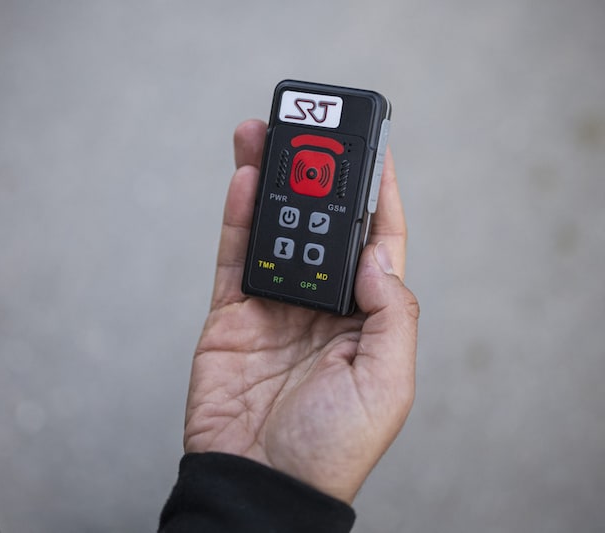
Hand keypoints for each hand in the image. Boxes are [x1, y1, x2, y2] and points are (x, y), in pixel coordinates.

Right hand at [183, 120, 418, 503]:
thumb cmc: (331, 448)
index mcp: (366, 320)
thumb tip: (373, 252)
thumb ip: (391, 314)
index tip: (375, 150)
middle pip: (320, 227)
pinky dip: (236, 216)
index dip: (378, 197)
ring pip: (273, 231)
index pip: (377, 245)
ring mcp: (274, 306)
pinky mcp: (232, 313)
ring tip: (264, 137)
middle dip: (314, 179)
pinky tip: (242, 177)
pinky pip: (234, 255)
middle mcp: (322, 306)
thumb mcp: (387, 385)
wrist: (260, 483)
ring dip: (270, 184)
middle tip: (307, 134)